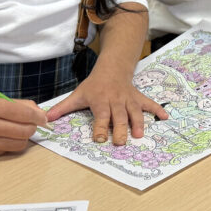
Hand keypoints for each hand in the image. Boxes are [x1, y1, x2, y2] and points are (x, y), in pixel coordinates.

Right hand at [0, 96, 48, 158]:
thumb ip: (21, 105)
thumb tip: (41, 114)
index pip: (23, 114)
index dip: (38, 117)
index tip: (44, 118)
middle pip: (24, 131)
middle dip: (32, 128)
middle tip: (31, 124)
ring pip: (19, 144)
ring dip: (23, 137)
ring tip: (17, 130)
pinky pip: (8, 150)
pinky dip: (11, 144)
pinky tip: (4, 137)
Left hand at [46, 69, 166, 144]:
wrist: (112, 68)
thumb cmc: (94, 85)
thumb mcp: (78, 94)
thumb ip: (63, 108)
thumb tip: (45, 118)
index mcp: (100, 100)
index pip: (101, 116)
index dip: (100, 127)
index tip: (100, 139)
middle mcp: (116, 100)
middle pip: (119, 116)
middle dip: (120, 129)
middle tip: (121, 142)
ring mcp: (128, 99)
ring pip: (134, 111)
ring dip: (138, 123)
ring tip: (139, 135)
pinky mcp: (138, 98)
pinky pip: (149, 103)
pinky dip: (158, 110)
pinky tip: (165, 117)